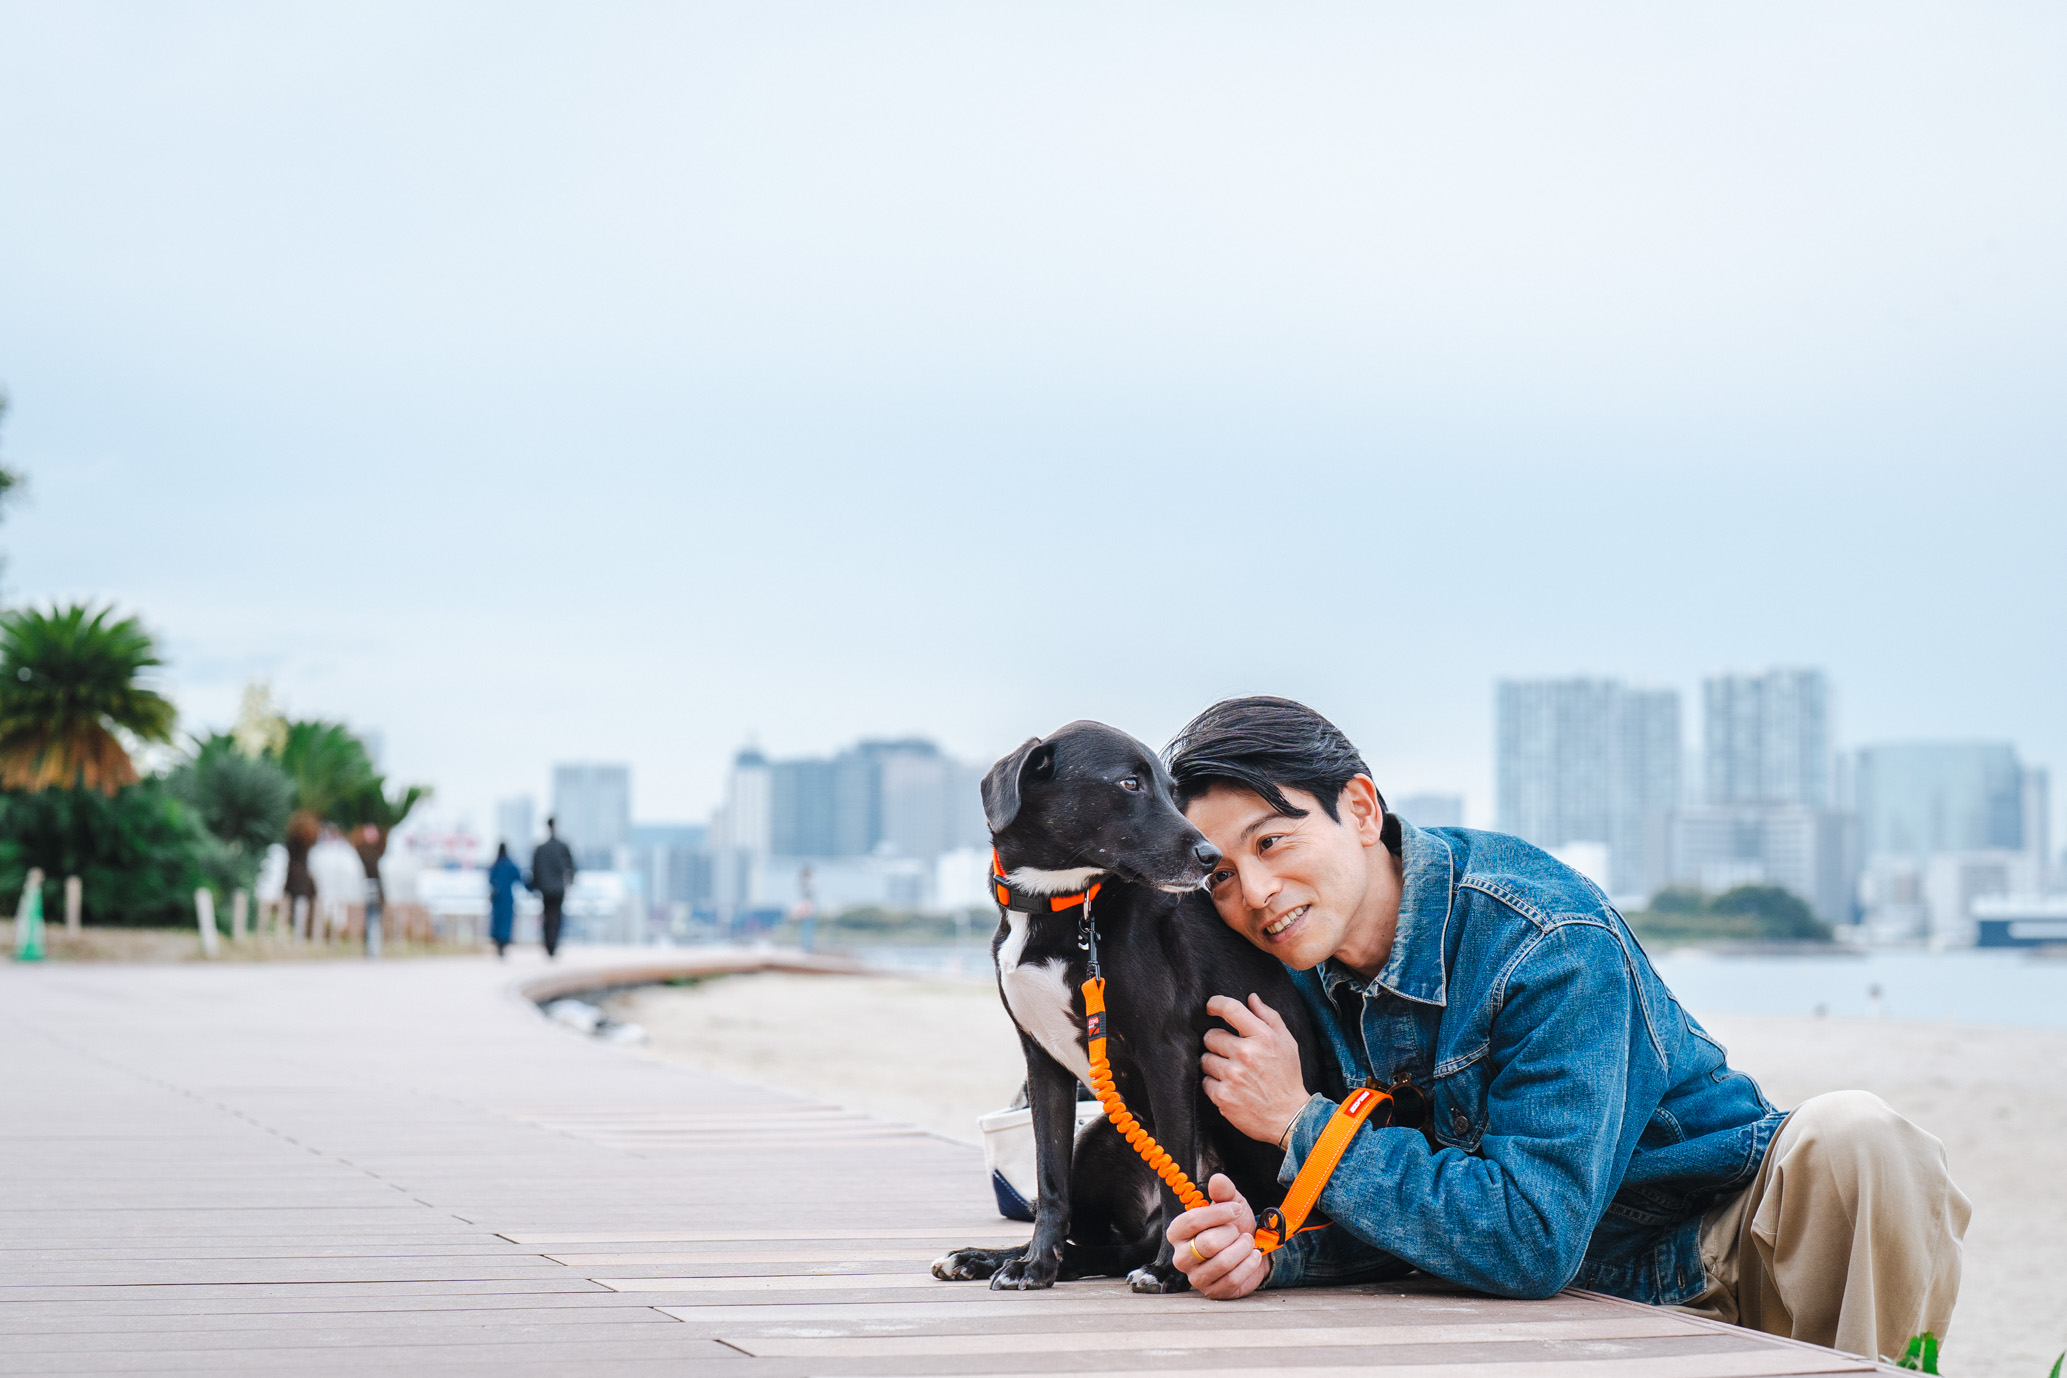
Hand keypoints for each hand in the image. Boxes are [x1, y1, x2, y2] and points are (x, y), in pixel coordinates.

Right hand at [1167, 1173, 1266, 1298]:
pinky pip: (1233, 1279)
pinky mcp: (1213, 1292)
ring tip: (1247, 1242)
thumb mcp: (1230, 1204)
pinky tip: (1253, 1256)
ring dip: (1242, 1249)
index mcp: (1177, 1232)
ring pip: (1222, 1263)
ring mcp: (1195, 1278)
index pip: (1192, 1221)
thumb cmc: (1233, 1226)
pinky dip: (1249, 1264)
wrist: (1250, 1250)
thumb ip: (1223, 1191)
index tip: (1235, 1209)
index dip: (1218, 1213)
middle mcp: (1180, 1257)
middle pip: (1208, 1244)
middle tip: (1238, 1231)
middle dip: (1232, 1234)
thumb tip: (1217, 1179)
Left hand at [1201, 994, 1309, 1145]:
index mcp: (1263, 1038)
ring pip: (1205, 1059)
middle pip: (1211, 1036)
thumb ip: (1269, 1017)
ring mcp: (1233, 1076)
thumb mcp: (1287, 1044)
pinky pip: (1206, 1082)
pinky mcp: (1223, 1096)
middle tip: (1230, 1053)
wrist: (1291, 1117)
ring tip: (1231, 1073)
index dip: (1216, 1004)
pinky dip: (1214, 1085)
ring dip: (1214, 1064)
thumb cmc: (1288, 1078)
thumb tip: (1251, 998)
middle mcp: (1246, 1054)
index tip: (1211, 1007)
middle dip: (1217, 1043)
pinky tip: (1230, 1088)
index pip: (1231, 1009)